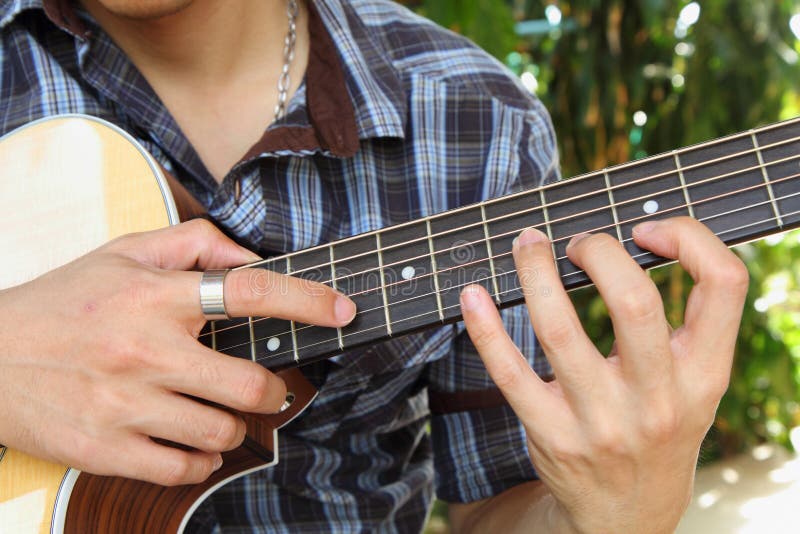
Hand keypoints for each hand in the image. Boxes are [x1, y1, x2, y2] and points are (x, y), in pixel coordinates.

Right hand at [0, 219, 355, 485]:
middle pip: (249, 383)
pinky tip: (190, 442)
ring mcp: (125, 404)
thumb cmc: (63, 302)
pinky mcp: (106, 449)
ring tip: (217, 411)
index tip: (344, 309)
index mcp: (153, 296)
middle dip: (271, 388)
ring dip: (234, 426)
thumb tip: (254, 260)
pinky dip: (201, 460)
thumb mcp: (122, 253)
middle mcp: (144, 349)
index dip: (307, 300)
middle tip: (264, 384)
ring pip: (223, 432)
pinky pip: (185, 468)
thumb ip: (194, 244)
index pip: (249, 292)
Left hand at [460, 217, 747, 532]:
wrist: (628, 513)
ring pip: (560, 329)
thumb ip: (691, 321)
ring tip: (526, 245)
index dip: (688, 237)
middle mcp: (659, 397)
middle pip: (634, 301)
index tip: (645, 229)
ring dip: (535, 273)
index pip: (723, 283)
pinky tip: (472, 297)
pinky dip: (485, 328)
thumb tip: (644, 238)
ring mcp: (602, 419)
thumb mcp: (698, 382)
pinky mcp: (551, 433)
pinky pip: (509, 372)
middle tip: (578, 243)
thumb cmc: (661, 426)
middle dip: (599, 252)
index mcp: (705, 372)